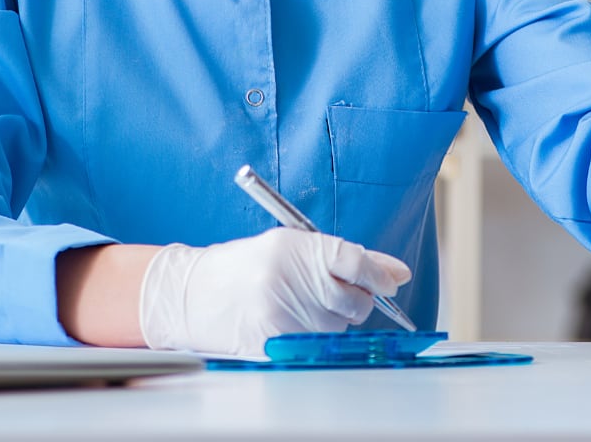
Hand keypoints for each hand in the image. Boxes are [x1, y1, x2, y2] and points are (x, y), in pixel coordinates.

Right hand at [138, 228, 410, 357]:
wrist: (193, 294)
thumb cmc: (247, 265)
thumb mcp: (294, 244)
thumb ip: (347, 257)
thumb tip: (397, 274)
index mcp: (294, 248)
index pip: (354, 261)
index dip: (379, 274)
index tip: (390, 282)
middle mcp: (288, 281)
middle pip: (355, 300)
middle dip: (357, 298)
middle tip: (338, 292)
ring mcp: (280, 315)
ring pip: (339, 326)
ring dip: (334, 318)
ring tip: (303, 304)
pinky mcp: (272, 343)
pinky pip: (317, 345)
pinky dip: (314, 335)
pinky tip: (293, 320)